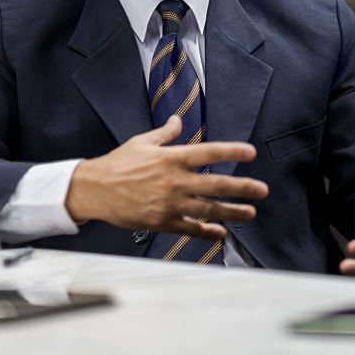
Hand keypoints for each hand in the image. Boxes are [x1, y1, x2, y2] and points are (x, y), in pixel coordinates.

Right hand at [65, 115, 268, 239]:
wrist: (93, 189)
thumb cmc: (117, 165)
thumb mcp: (142, 142)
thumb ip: (165, 134)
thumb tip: (178, 121)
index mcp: (172, 158)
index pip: (209, 152)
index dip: (232, 152)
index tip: (251, 153)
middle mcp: (174, 181)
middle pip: (216, 184)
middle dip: (242, 187)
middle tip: (261, 190)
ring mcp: (169, 203)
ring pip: (208, 209)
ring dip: (232, 212)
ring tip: (249, 213)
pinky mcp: (162, 221)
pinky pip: (190, 228)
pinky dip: (207, 231)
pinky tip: (221, 232)